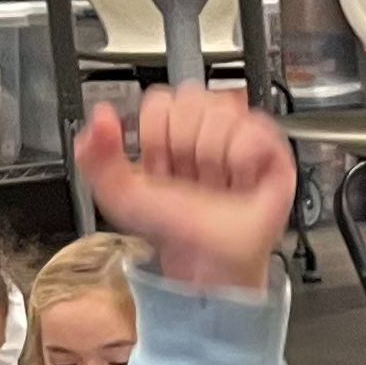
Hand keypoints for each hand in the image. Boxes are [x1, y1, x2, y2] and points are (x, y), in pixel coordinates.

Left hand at [73, 89, 296, 295]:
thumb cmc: (175, 233)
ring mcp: (237, 136)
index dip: (156, 135)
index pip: (160, 100)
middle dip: (185, 145)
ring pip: (221, 111)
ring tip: (217, 181)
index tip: (161, 168)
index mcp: (168, 133)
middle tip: (191, 176)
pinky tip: (239, 179)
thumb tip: (101, 116)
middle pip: (190, 99)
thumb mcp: (121, 197)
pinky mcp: (269, 150)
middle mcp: (203, 130)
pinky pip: (253, 130)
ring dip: (213, 156)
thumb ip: (96, 156)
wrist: (209, 265)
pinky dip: (242, 160)